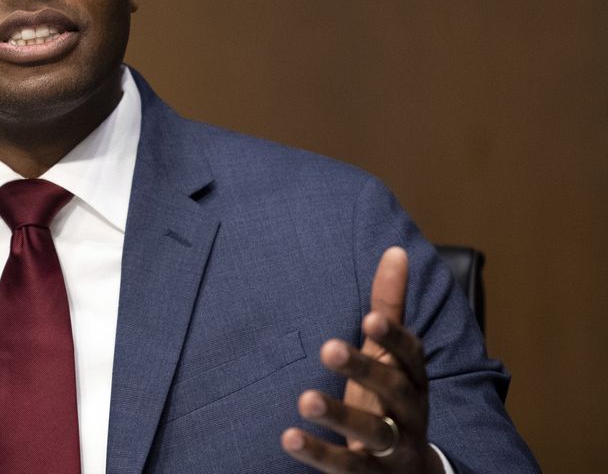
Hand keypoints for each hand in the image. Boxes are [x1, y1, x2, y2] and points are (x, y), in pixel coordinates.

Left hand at [281, 247, 443, 472]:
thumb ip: (390, 309)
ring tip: (305, 400)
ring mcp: (393, 449)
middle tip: (328, 347)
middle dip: (364, 369)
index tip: (370, 317)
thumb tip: (396, 250)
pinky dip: (318, 454)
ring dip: (341, 416)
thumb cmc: (392, 401)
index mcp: (413, 379)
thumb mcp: (393, 357)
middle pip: (393, 390)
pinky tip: (289, 437)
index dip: (393, 337)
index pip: (411, 355)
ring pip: (373, 432)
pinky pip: (346, 467)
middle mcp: (409, 413)